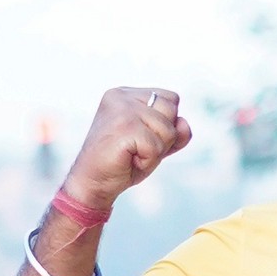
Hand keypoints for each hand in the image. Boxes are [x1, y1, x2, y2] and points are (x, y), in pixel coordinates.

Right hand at [61, 86, 191, 214]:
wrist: (93, 182)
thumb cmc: (124, 162)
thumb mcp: (155, 142)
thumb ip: (174, 131)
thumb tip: (183, 123)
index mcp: (127, 94)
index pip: (171, 99)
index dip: (167, 124)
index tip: (142, 137)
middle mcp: (122, 96)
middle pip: (172, 110)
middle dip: (163, 137)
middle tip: (137, 147)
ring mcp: (121, 109)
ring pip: (167, 130)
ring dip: (155, 151)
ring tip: (132, 154)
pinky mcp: (123, 127)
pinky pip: (157, 146)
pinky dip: (148, 160)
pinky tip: (129, 159)